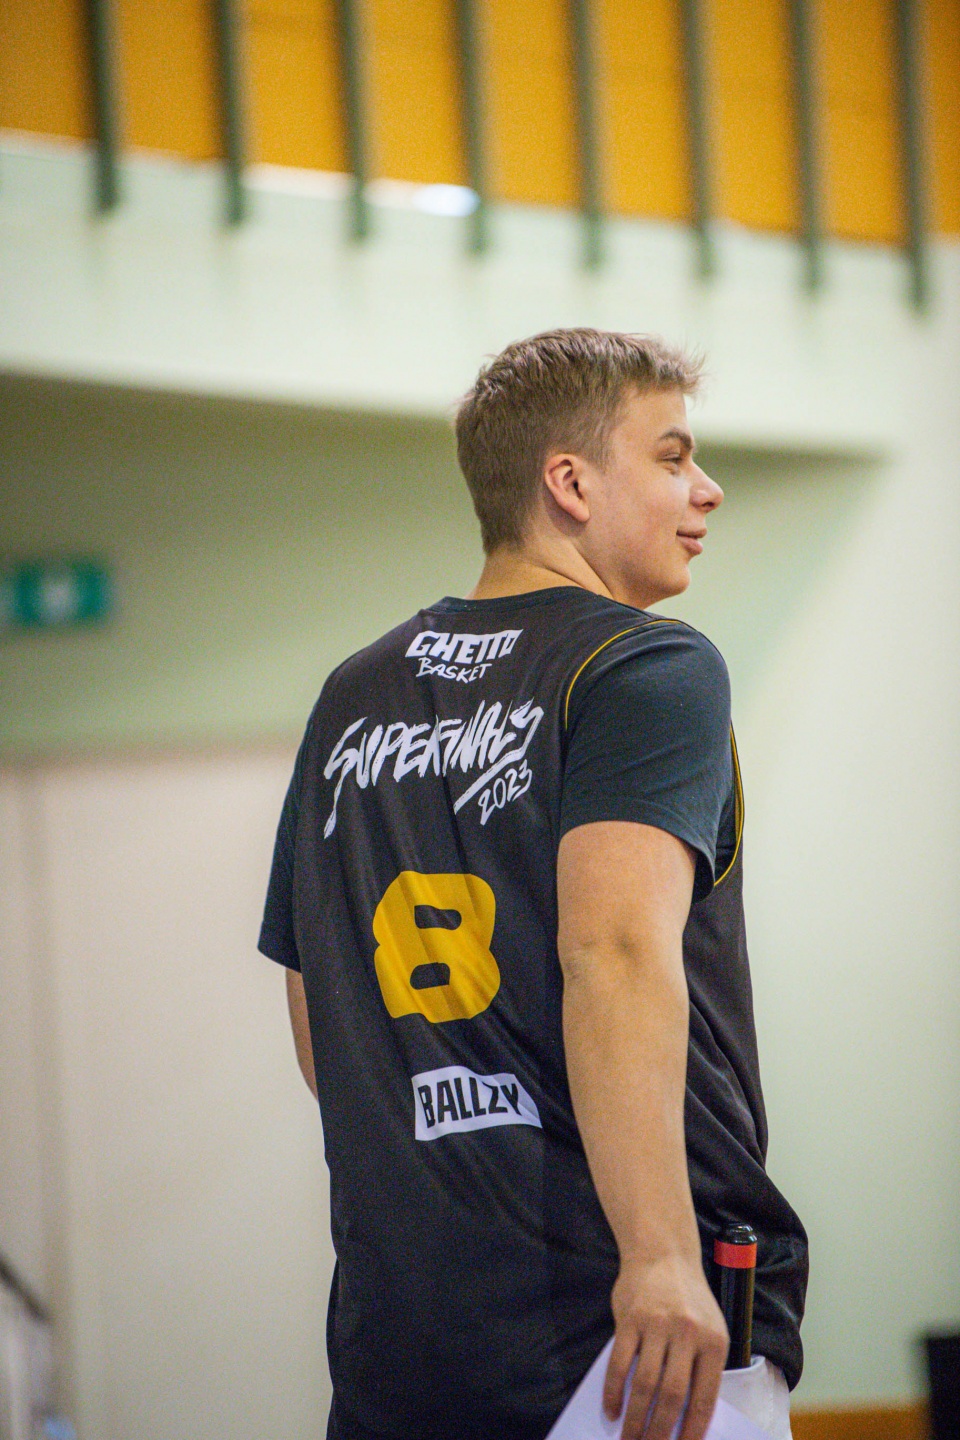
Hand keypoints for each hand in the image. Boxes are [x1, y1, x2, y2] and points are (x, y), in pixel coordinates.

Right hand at [603, 1253, 728, 1439]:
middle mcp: (687, 1334)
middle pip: (672, 1397)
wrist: (663, 1252)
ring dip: (635, 1419)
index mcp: (713, 1342)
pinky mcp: (629, 1318)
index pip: (704, 1398)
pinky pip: (620, 1363)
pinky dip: (614, 1391)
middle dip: (659, 1432)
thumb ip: (700, 1367)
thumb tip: (685, 1418)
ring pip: (645, 1384)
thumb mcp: (708, 1328)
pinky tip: (611, 1410)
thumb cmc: (688, 1299)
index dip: (692, 1431)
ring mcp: (656, 1325)